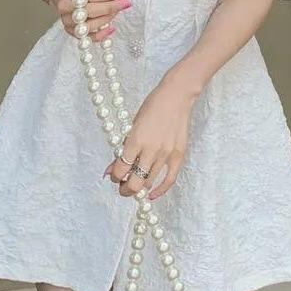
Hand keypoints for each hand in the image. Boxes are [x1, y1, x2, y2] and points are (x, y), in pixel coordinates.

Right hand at [51, 0, 131, 42]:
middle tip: (126, 4)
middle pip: (91, 11)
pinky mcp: (70, 31)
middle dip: (111, 8)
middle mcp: (64, 8)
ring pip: (90, 26)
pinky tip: (112, 28)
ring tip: (117, 12)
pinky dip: (102, 35)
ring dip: (108, 19)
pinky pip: (88, 38)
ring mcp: (67, 21)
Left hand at [103, 75, 196, 200]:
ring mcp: (166, 154)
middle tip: (123, 185)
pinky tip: (152, 194)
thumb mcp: (132, 125)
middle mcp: (151, 150)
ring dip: (139, 188)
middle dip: (125, 189)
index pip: (120, 170)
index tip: (114, 175)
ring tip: (135, 184)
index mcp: (136, 140)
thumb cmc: (152, 106)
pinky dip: (159, 190)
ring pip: (149, 183)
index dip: (114, 176)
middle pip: (135, 183)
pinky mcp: (179, 155)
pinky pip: (169, 180)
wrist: (176, 96)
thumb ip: (123, 148)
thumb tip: (111, 170)